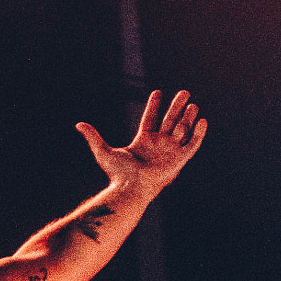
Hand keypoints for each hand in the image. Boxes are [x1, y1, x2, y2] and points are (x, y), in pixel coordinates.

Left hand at [76, 88, 205, 196]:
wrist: (131, 188)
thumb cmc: (118, 174)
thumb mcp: (103, 151)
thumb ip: (93, 137)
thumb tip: (78, 124)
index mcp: (143, 141)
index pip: (150, 119)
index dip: (154, 106)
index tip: (157, 92)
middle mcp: (158, 145)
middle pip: (170, 121)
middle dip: (177, 106)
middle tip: (184, 92)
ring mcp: (170, 151)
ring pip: (182, 129)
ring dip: (187, 116)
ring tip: (192, 103)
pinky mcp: (179, 159)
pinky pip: (192, 144)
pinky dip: (198, 133)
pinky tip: (202, 120)